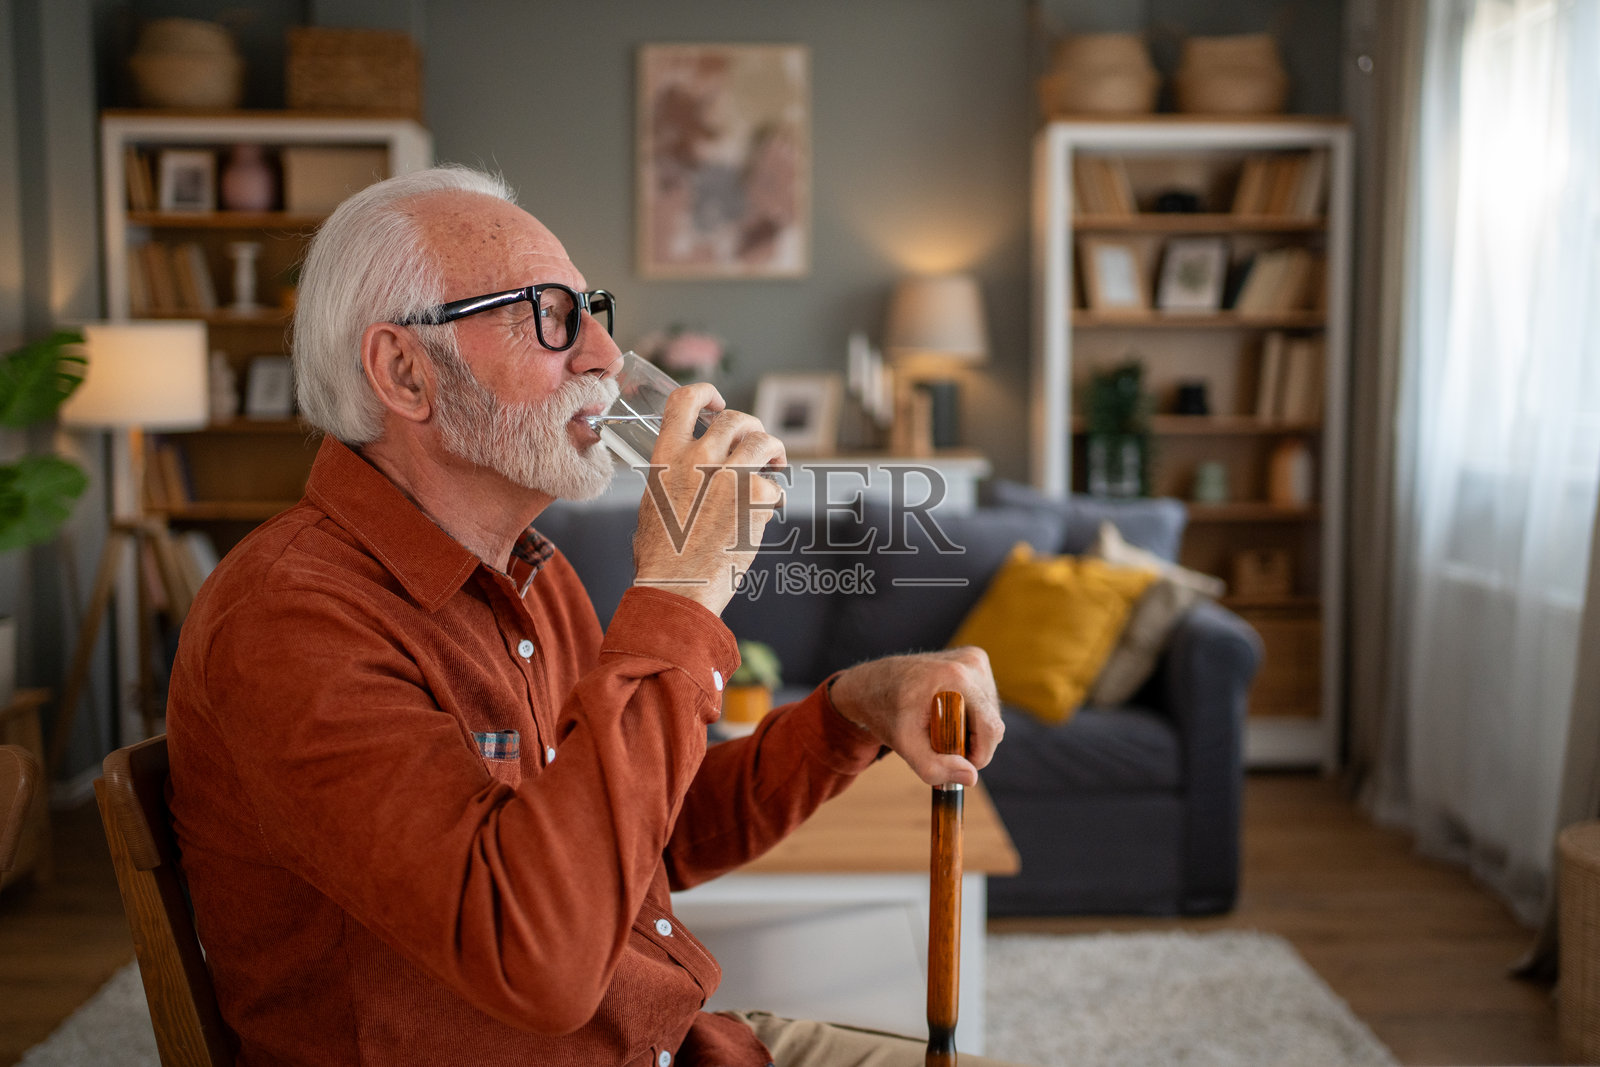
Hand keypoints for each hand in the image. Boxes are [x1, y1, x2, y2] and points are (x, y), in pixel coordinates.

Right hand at [631, 382, 786, 614]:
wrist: (678, 588)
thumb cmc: (661, 558)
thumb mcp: (653, 504)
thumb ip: (673, 478)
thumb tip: (690, 474)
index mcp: (667, 456)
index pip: (686, 400)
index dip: (707, 394)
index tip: (718, 404)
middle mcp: (700, 458)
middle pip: (736, 419)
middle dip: (751, 427)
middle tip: (756, 444)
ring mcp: (730, 475)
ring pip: (764, 441)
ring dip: (774, 450)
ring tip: (775, 465)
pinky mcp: (756, 497)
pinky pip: (774, 484)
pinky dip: (775, 496)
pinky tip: (769, 509)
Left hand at [827, 647, 1002, 787]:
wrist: (874, 684)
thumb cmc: (887, 713)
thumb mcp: (904, 745)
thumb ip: (934, 767)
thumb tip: (971, 776)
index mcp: (956, 679)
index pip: (990, 729)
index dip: (978, 755)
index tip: (956, 764)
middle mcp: (971, 664)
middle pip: (993, 723)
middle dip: (971, 744)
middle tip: (940, 745)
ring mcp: (975, 659)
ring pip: (991, 714)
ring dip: (971, 731)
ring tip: (939, 727)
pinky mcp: (976, 660)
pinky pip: (987, 701)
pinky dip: (971, 715)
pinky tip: (947, 713)